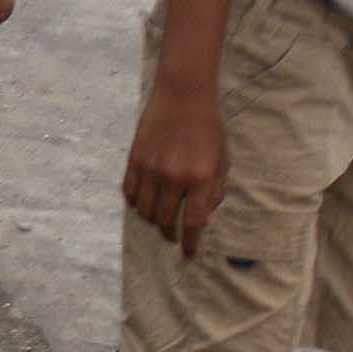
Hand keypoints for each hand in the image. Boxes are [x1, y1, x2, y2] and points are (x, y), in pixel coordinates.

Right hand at [124, 87, 228, 257]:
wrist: (183, 96)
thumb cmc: (208, 128)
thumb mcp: (222, 161)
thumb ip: (215, 192)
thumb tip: (204, 220)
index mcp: (201, 178)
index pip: (194, 223)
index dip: (191, 244)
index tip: (189, 255)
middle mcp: (174, 178)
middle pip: (166, 221)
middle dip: (170, 233)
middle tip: (172, 235)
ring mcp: (151, 170)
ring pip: (146, 211)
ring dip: (153, 220)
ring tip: (159, 217)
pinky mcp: (134, 161)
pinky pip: (130, 194)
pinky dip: (136, 203)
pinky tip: (145, 201)